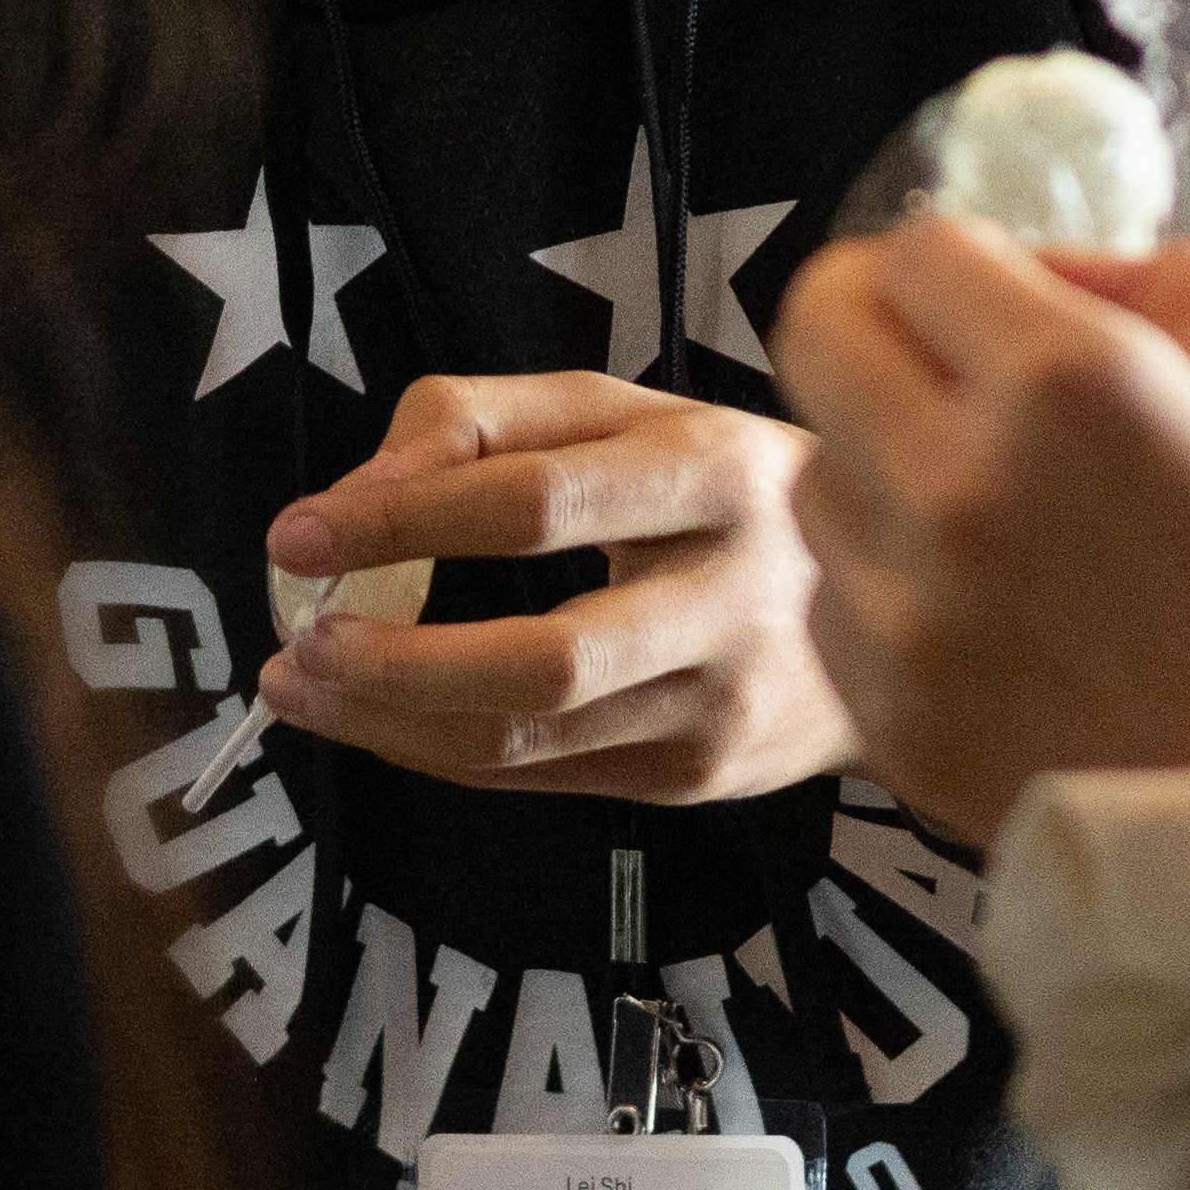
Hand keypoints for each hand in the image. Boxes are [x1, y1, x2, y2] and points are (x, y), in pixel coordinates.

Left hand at [255, 372, 858, 805]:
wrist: (893, 603)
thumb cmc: (720, 487)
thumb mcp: (622, 410)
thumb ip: (486, 418)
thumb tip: (364, 487)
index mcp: (710, 473)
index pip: (536, 503)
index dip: (405, 519)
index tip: (297, 534)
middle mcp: (726, 600)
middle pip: (541, 658)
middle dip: (396, 663)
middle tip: (296, 646)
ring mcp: (719, 706)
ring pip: (532, 738)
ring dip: (394, 722)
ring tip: (302, 689)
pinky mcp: (700, 779)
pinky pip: (544, 777)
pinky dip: (441, 752)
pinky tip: (380, 721)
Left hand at [773, 219, 1189, 843]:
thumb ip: (1177, 291)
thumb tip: (1059, 265)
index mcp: (1074, 387)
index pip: (917, 246)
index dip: (966, 260)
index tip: (1004, 299)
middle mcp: (962, 486)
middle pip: (819, 330)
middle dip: (883, 328)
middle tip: (956, 376)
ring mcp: (911, 611)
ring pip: (819, 471)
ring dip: (882, 467)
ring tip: (996, 523)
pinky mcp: (890, 716)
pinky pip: (835, 602)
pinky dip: (889, 592)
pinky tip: (992, 622)